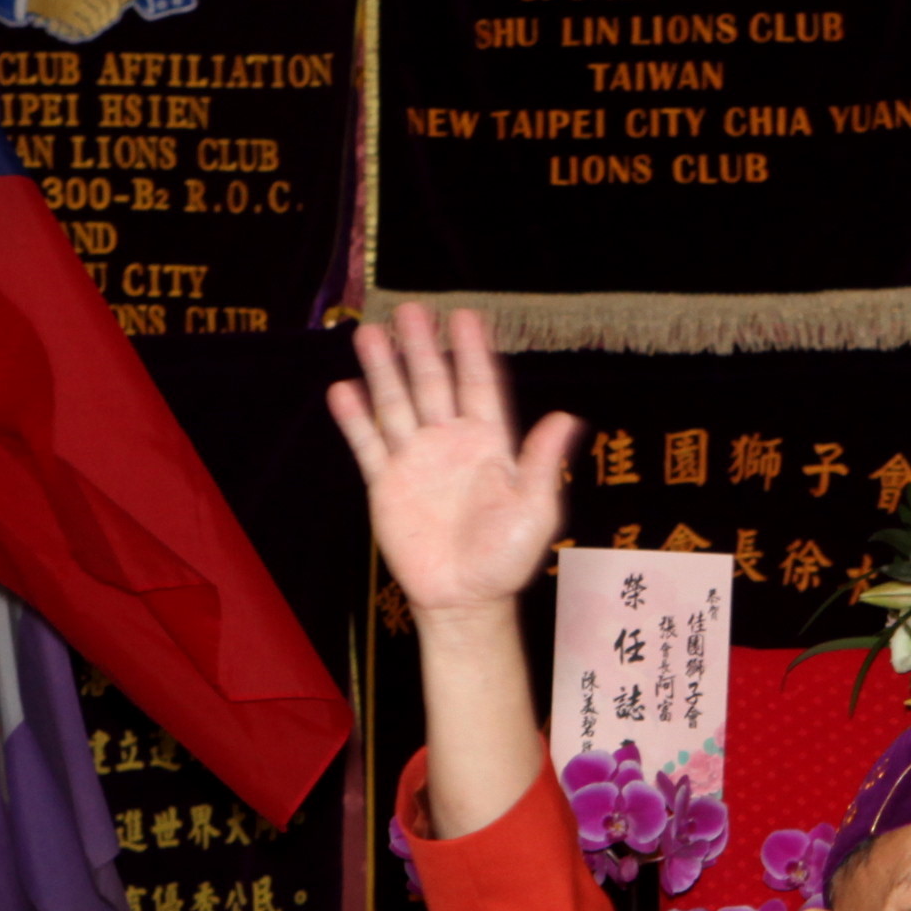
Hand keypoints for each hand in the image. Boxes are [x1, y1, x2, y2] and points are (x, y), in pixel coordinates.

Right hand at [328, 305, 575, 627]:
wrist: (464, 599)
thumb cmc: (506, 558)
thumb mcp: (536, 510)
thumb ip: (543, 462)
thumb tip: (566, 418)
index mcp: (489, 444)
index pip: (479, 386)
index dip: (471, 351)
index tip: (465, 316)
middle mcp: (450, 443)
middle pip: (433, 384)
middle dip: (421, 348)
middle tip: (410, 311)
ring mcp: (416, 460)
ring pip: (397, 404)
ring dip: (384, 370)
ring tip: (369, 334)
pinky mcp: (387, 483)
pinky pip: (369, 444)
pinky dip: (356, 418)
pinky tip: (344, 390)